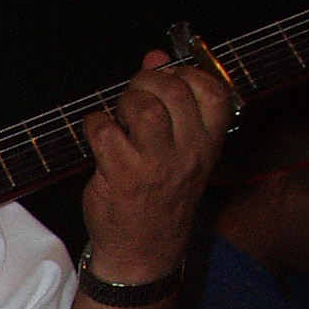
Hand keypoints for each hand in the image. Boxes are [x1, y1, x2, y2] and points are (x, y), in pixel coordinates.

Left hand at [79, 49, 231, 284]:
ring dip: (123, 102)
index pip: (213, 91)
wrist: (143, 252)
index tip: (166, 77)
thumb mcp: (180, 153)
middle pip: (173, 90)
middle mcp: (188, 154)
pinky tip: (99, 135)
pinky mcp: (123, 176)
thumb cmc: (160, 199)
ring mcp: (156, 165)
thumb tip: (156, 55)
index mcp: (208, 145)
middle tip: (133, 99)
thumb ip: (172, 104)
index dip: (185, 72)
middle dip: (146, 82)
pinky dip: (95, 124)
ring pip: (142, 107)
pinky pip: (104, 130)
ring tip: (119, 118)